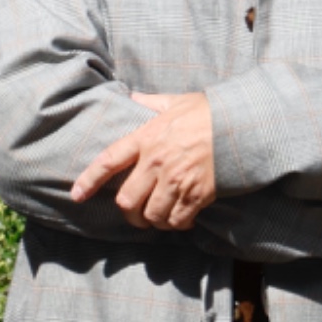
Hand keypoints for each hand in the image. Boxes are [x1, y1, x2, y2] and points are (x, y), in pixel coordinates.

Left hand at [70, 91, 216, 229]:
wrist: (244, 125)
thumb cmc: (210, 112)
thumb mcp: (175, 101)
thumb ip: (151, 103)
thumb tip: (134, 96)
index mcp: (145, 138)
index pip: (108, 162)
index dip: (89, 181)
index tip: (77, 195)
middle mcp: (155, 162)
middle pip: (126, 200)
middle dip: (129, 213)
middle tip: (136, 215)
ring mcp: (176, 180)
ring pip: (151, 215)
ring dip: (153, 221)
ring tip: (160, 218)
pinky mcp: (197, 194)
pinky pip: (177, 220)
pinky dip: (177, 224)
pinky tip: (182, 219)